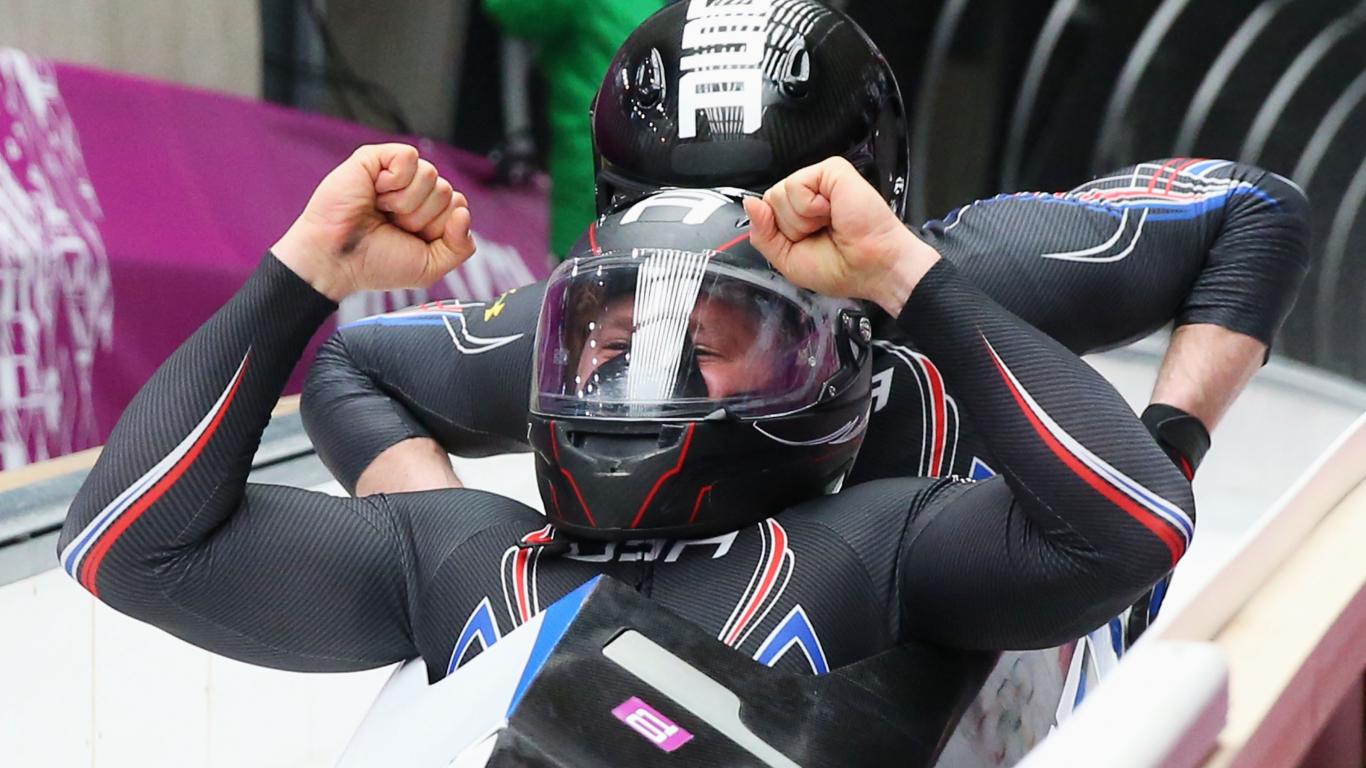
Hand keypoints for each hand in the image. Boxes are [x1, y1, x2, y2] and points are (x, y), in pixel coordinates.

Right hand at [273, 144, 476, 301]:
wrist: (336, 260)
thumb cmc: (376, 264)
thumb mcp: (430, 267)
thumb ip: (460, 246)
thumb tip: (463, 212)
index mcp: (429, 213)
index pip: (458, 206)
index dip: (439, 228)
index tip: (410, 239)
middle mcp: (415, 191)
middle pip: (446, 192)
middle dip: (420, 218)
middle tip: (391, 225)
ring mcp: (396, 174)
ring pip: (431, 175)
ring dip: (405, 203)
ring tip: (380, 210)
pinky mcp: (376, 158)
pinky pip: (409, 157)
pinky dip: (395, 180)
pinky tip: (376, 191)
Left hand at [743, 157, 940, 315]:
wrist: (873, 267)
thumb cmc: (842, 267)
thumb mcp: (787, 259)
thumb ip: (763, 233)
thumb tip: (750, 203)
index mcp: (799, 214)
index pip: (765, 211)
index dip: (776, 231)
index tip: (803, 243)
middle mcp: (809, 195)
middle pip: (769, 200)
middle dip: (790, 227)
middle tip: (820, 234)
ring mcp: (820, 181)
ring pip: (779, 193)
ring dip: (801, 220)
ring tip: (828, 224)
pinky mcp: (832, 170)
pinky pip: (796, 184)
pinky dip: (810, 207)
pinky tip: (830, 212)